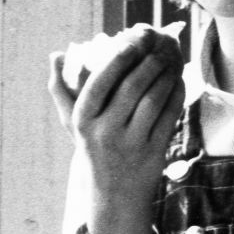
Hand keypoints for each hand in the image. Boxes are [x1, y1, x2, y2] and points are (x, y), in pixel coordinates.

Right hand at [48, 24, 185, 233]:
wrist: (114, 193)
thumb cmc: (93, 147)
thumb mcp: (72, 123)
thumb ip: (61, 89)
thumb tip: (56, 54)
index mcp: (83, 120)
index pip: (99, 83)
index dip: (118, 59)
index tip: (132, 41)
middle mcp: (105, 132)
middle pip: (131, 88)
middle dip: (148, 62)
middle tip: (159, 44)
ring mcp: (131, 143)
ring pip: (154, 100)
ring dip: (165, 75)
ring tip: (170, 59)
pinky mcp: (154, 152)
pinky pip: (169, 116)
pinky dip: (176, 94)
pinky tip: (177, 80)